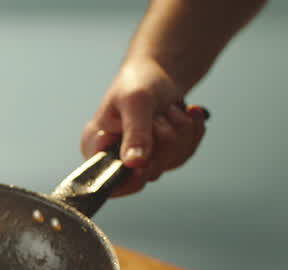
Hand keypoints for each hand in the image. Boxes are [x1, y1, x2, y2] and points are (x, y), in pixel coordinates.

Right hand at [80, 57, 208, 196]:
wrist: (157, 72)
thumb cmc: (137, 81)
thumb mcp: (135, 101)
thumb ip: (135, 133)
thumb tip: (134, 163)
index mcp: (96, 147)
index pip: (106, 180)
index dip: (128, 179)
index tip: (143, 166)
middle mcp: (116, 157)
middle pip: (147, 171)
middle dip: (162, 140)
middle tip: (156, 116)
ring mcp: (141, 159)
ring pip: (170, 161)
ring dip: (179, 130)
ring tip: (167, 109)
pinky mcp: (162, 155)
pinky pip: (185, 154)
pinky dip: (192, 131)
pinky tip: (188, 113)